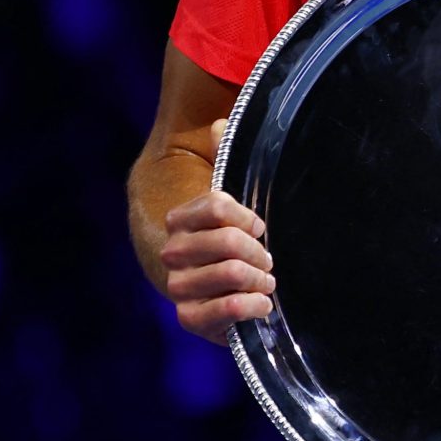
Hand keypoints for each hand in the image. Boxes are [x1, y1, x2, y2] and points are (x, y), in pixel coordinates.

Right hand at [159, 123, 273, 344]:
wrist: (218, 290)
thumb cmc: (231, 242)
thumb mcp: (232, 203)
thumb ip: (225, 159)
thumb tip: (220, 121)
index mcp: (181, 219)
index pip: (216, 204)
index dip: (245, 216)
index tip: (258, 226)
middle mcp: (173, 251)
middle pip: (227, 241)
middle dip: (258, 251)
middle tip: (267, 260)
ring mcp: (179, 286)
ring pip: (230, 272)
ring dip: (259, 278)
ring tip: (265, 282)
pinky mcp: (190, 318)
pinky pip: (224, 309)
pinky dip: (252, 305)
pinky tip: (262, 304)